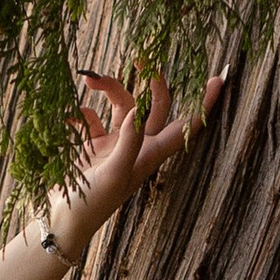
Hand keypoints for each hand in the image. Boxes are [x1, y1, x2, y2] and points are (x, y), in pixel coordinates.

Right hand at [46, 65, 225, 262]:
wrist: (61, 223)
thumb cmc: (91, 206)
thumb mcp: (114, 174)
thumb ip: (129, 142)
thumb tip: (140, 107)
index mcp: (150, 155)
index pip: (184, 127)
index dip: (203, 105)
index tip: (218, 79)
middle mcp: (137, 147)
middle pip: (155, 106)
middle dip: (150, 81)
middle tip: (142, 56)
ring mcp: (114, 145)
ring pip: (122, 106)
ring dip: (108, 89)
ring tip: (89, 80)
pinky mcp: (92, 146)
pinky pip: (91, 119)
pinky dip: (80, 112)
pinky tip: (68, 116)